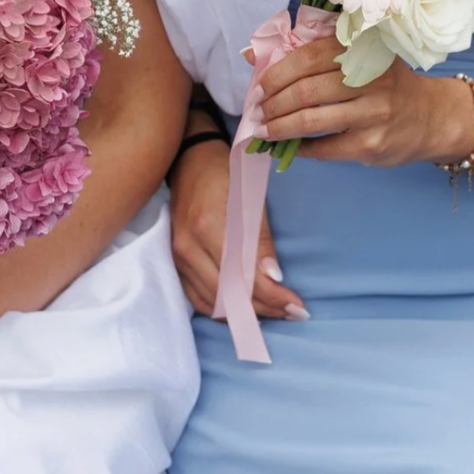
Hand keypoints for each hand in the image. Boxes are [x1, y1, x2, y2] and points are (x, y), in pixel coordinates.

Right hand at [169, 137, 306, 320]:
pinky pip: (198, 298)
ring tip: (275, 313)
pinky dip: (224, 310)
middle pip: (229, 297)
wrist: (188, 160)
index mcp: (208, 227)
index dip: (273, 297)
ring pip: (213, 303)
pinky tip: (245, 310)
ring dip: (246, 314)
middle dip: (264, 310)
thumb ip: (260, 240)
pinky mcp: (175, 262)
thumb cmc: (224, 172)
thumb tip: (275, 278)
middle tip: (293, 313)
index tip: (298, 307)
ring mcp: (178, 257)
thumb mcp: (250, 197)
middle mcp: (188, 248)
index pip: (244, 278)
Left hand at [253, 35, 469, 166]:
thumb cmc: (384, 83)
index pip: (307, 57)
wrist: (431, 116)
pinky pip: (325, 148)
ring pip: (311, 120)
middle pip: (305, 91)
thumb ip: (308, 53)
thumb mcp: (357, 58)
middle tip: (257, 112)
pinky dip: (300, 148)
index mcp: (360, 49)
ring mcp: (372, 112)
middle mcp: (369, 78)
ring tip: (264, 131)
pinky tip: (288, 146)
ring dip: (279, 127)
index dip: (276, 73)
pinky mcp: (372, 143)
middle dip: (272, 104)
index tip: (259, 86)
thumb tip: (251, 57)